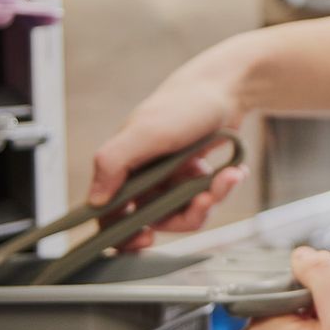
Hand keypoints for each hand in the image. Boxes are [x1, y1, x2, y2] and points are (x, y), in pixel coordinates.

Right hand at [88, 70, 245, 250]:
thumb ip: (114, 162)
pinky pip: (205, 199)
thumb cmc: (184, 105)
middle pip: (157, 221)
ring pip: (185, 213)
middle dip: (185, 214)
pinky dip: (222, 187)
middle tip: (203, 201)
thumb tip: (95, 202)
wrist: (227, 89)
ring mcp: (169, 179)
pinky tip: (233, 170)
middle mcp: (144, 177)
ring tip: (227, 177)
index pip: (110, 215)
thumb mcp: (146, 132)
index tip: (146, 240)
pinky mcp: (192, 178)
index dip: (123, 235)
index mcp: (122, 167)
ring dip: (210, 198)